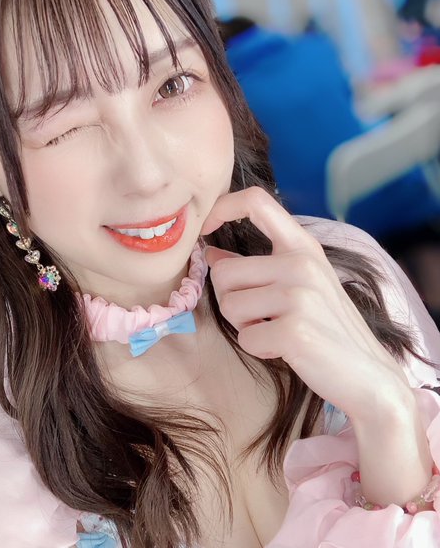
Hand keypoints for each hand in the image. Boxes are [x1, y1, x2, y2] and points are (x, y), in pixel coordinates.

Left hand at [201, 187, 409, 421]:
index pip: (256, 201)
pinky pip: (245, 337)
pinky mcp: (294, 330)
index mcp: (302, 246)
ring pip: (229, 305)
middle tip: (260, 315)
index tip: (206, 231)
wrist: (369, 375)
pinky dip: (258, 348)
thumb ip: (257, 266)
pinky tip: (285, 348)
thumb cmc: (327, 326)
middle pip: (223, 271)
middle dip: (230, 299)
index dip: (222, 208)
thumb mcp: (299, 284)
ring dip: (244, 325)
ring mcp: (299, 296)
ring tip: (276, 330)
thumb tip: (212, 254)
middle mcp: (301, 263)